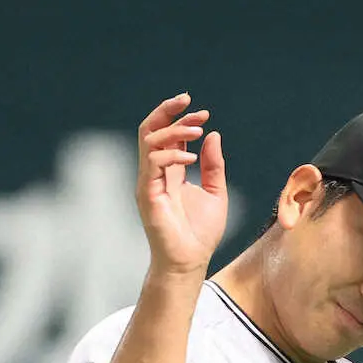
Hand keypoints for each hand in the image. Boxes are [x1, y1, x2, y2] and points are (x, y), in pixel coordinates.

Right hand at [135, 93, 227, 275]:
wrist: (190, 261)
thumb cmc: (201, 232)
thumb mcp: (216, 192)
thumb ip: (213, 165)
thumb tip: (213, 135)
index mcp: (170, 171)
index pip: (168, 135)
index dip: (183, 119)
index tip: (204, 114)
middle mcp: (155, 173)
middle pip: (150, 130)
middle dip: (168, 111)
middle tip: (189, 102)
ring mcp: (148, 182)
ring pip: (149, 140)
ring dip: (174, 130)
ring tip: (198, 130)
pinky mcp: (146, 194)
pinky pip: (152, 163)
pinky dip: (172, 154)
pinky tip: (192, 159)